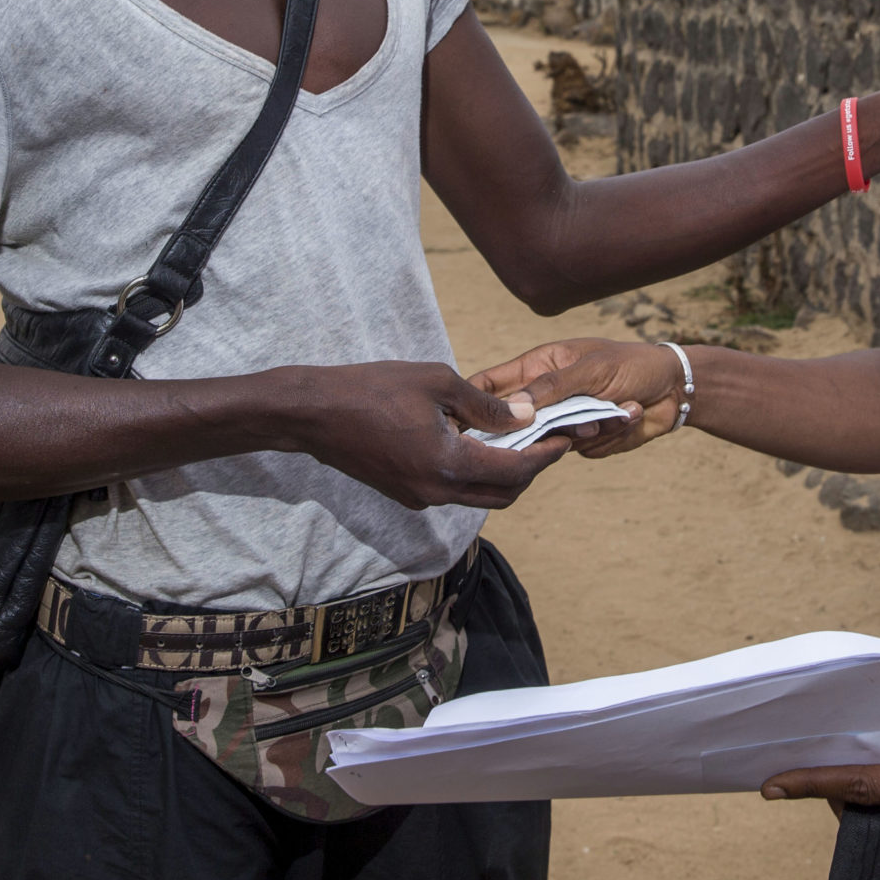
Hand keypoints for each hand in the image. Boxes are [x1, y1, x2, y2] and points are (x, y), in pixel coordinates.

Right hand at [287, 362, 569, 509]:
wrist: (314, 413)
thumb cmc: (373, 388)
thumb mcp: (437, 382)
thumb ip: (487, 404)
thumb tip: (527, 415)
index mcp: (449, 465)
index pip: (516, 471)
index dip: (546, 455)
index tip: (564, 436)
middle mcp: (437, 492)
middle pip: (504, 494)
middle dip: (532, 470)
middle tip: (547, 440)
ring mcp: (419, 498)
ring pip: (479, 496)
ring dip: (503, 473)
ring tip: (517, 438)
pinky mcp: (405, 493)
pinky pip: (454, 490)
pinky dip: (475, 472)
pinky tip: (475, 440)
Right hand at [469, 338, 686, 459]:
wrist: (674, 388)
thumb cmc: (632, 364)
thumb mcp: (591, 368)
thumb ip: (552, 387)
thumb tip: (514, 407)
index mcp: (538, 368)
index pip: (491, 385)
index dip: (472, 402)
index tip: (457, 421)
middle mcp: (546, 397)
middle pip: (518, 424)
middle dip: (547, 425)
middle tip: (578, 420)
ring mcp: (565, 422)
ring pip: (553, 443)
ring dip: (589, 429)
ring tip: (618, 408)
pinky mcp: (586, 442)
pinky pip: (584, 451)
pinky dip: (609, 436)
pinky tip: (630, 414)